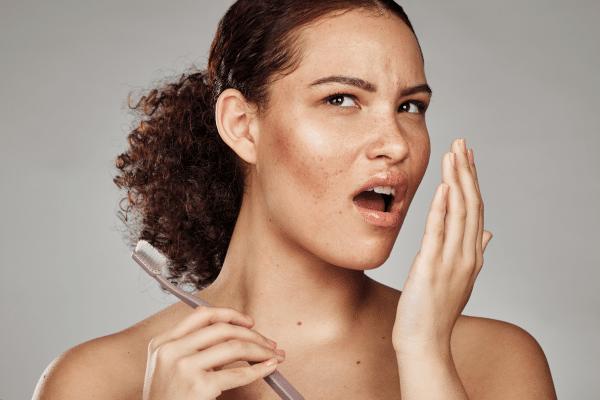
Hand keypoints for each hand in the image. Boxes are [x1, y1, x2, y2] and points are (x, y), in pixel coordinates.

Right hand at [142, 305, 284, 399]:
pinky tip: (270, 368)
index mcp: (162, 342)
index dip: (230, 314)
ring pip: (234, 346)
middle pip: (222, 328)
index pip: (202, 315)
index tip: (250, 322)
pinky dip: (259, 369)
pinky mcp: (197, 386)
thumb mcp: (171, 370)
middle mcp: (170, 350)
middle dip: (253, 335)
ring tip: (274, 356)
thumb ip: (195, 351)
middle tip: (270, 343)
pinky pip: (237, 373)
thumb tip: (238, 338)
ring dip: (260, 350)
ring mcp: (183, 367)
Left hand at [392, 138, 492, 355]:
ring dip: (457, 181)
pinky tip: (444, 187)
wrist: (423, 340)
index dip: (473, 181)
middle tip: (462, 142)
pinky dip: (442, 208)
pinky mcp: (431, 267)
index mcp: (472, 255)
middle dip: (466, 172)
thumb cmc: (435, 309)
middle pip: (471, 205)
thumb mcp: (459, 277)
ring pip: (459, 213)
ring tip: (454, 154)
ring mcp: (451, 261)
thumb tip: (488, 232)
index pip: (476, 210)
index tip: (468, 156)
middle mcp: (467, 255)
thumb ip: (473, 251)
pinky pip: (439, 233)